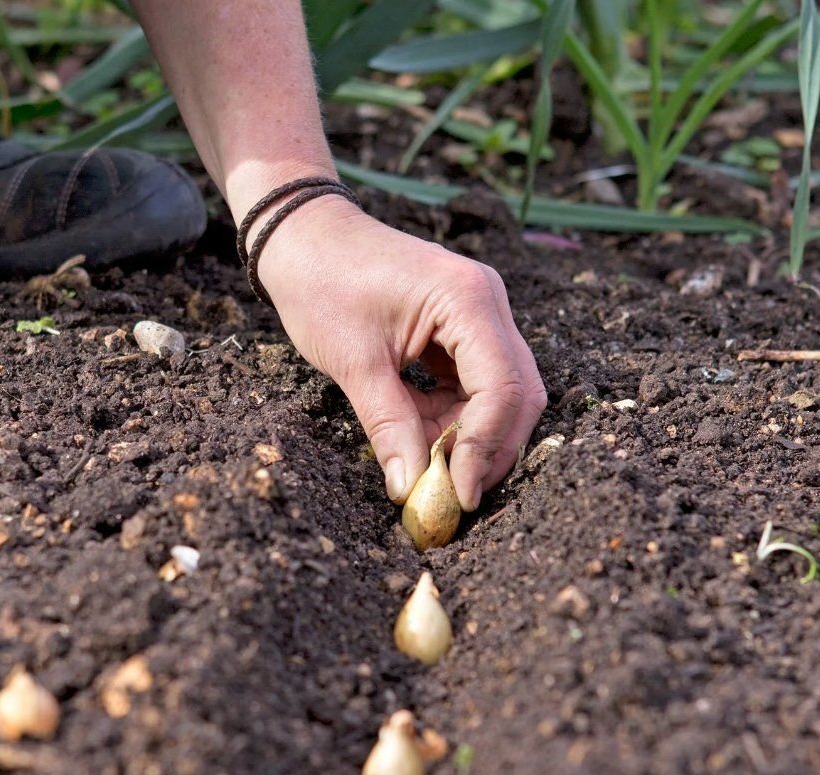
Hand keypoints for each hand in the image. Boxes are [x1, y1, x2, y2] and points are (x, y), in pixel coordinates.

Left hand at [256, 195, 546, 510]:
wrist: (303, 236)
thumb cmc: (322, 284)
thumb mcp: (354, 362)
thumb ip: (388, 426)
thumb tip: (409, 488)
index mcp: (467, 300)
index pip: (502, 388)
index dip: (485, 448)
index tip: (458, 494)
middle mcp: (487, 302)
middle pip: (516, 392)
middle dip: (488, 448)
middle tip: (452, 494)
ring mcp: (478, 313)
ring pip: (499, 392)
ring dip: (468, 435)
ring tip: (424, 464)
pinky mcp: (461, 326)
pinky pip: (473, 382)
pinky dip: (452, 415)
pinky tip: (418, 433)